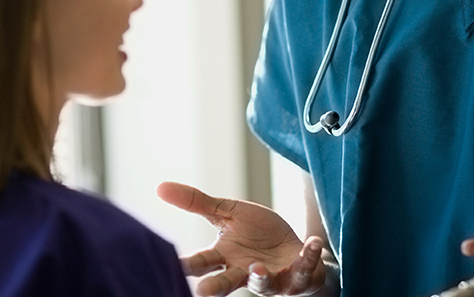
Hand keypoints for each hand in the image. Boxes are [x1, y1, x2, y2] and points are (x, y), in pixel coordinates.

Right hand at [156, 182, 327, 295]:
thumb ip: (197, 203)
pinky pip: (303, 269)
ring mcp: (270, 278)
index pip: (200, 262)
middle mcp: (243, 271)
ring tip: (256, 267)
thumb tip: (159, 187)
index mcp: (224, 256)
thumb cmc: (256, 233)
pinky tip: (313, 242)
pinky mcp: (296, 277)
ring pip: (262, 284)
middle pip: (225, 283)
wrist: (292, 246)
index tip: (173, 265)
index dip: (186, 265)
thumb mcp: (227, 212)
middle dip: (214, 289)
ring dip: (259, 277)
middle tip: (203, 292)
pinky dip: (309, 256)